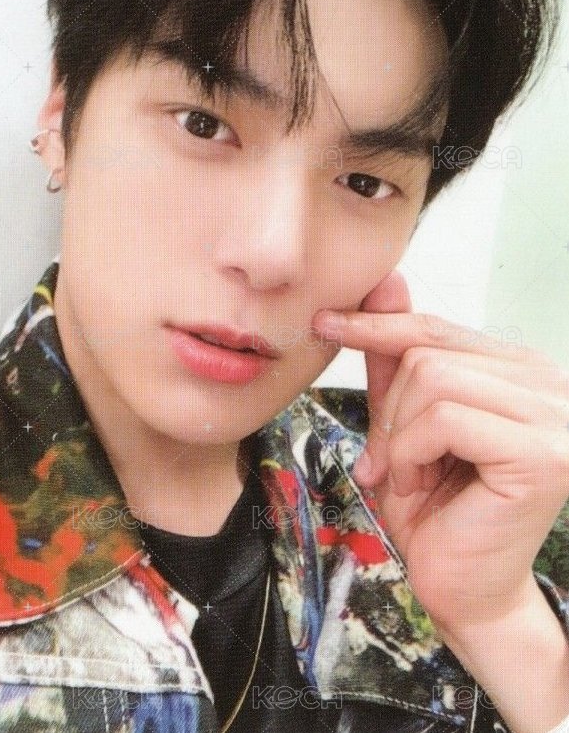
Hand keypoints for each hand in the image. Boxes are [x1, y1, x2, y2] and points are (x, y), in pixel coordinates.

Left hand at [311, 271, 568, 637]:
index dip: (379, 326)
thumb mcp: (402, 421)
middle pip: (429, 352)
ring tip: (409, 475)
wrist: (463, 590)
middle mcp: (549, 383)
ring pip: (433, 379)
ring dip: (399, 435)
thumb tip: (386, 282)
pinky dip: (411, 453)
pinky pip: (444, 419)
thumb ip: (396, 358)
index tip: (326, 321)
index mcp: (520, 371)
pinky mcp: (544, 453)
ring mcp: (554, 416)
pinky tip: (421, 485)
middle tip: (388, 460)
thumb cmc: (436, 509)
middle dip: (390, 409)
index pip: (438, 328)